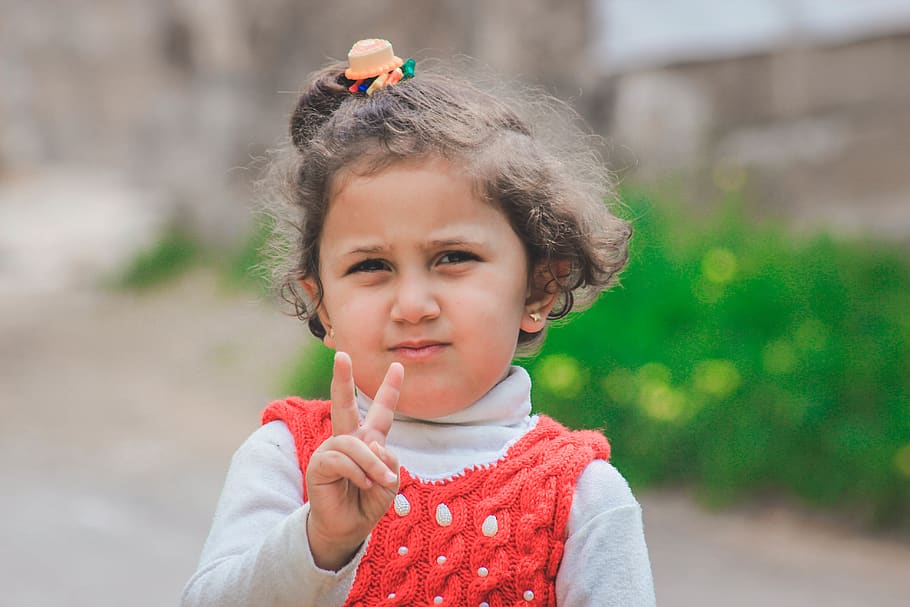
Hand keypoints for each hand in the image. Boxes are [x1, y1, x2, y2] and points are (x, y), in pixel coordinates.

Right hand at [305, 351, 402, 570]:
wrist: (347, 528)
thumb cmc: (367, 503)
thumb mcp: (390, 482)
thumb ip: (388, 460)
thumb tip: (371, 444)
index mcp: (368, 441)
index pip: (381, 412)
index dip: (390, 390)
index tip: (398, 367)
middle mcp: (348, 440)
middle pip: (344, 404)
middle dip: (342, 379)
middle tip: (341, 354)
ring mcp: (331, 450)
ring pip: (355, 444)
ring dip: (372, 465)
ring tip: (378, 483)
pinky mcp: (319, 464)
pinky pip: (343, 459)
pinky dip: (359, 472)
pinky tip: (362, 485)